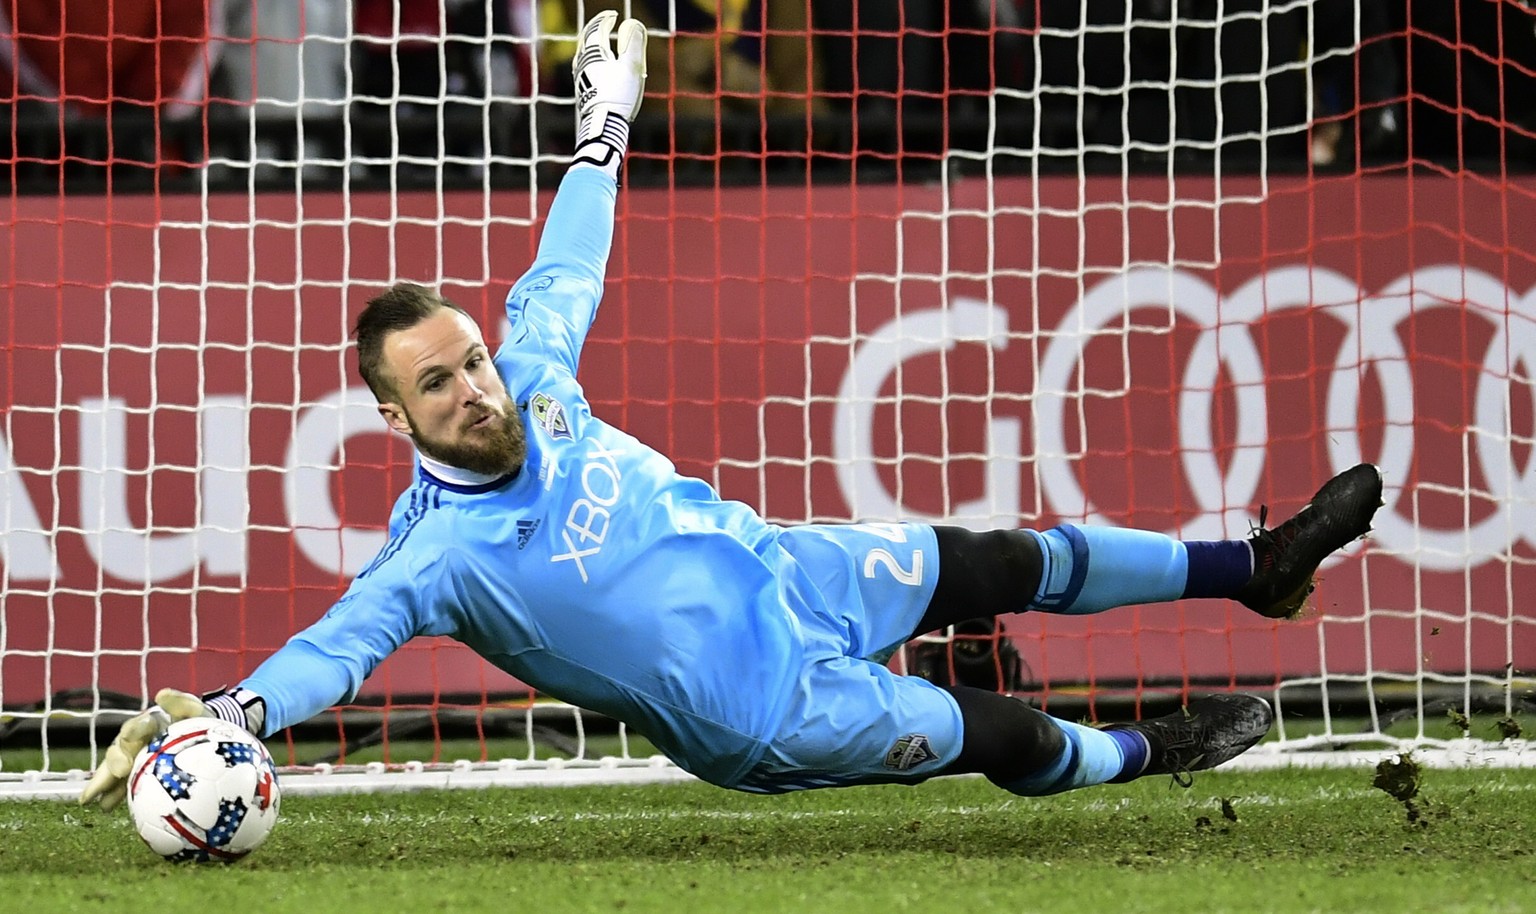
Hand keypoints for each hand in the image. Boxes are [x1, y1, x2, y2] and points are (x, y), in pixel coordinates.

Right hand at [78, 688, 211, 811]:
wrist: (204, 745)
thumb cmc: (201, 727)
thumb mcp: (197, 713)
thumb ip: (183, 703)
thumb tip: (162, 694)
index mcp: (150, 725)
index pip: (138, 726)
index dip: (133, 731)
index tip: (131, 737)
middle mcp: (136, 741)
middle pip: (119, 749)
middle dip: (115, 760)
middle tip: (120, 771)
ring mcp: (132, 759)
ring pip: (113, 769)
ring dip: (103, 781)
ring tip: (93, 796)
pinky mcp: (133, 776)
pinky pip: (120, 786)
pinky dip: (111, 795)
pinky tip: (105, 807)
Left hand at [572, 11, 646, 171]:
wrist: (603, 124)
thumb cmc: (618, 96)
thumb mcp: (631, 68)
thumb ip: (634, 44)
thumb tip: (633, 23)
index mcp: (593, 54)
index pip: (596, 29)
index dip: (604, 20)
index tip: (613, 16)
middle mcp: (582, 62)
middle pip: (586, 40)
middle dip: (596, 30)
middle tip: (605, 24)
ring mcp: (579, 76)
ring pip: (583, 54)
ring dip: (592, 45)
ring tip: (600, 42)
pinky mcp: (581, 89)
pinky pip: (583, 66)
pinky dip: (591, 59)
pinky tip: (596, 67)